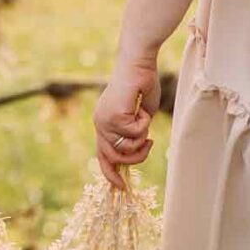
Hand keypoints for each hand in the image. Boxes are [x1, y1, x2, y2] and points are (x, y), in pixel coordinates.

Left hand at [93, 51, 161, 185]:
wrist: (138, 63)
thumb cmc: (142, 84)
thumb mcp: (139, 115)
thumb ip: (136, 132)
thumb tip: (138, 147)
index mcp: (103, 123)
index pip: (102, 155)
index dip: (110, 173)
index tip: (121, 187)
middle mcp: (99, 123)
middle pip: (115, 157)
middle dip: (136, 157)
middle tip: (150, 143)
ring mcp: (104, 120)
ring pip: (126, 148)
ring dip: (142, 137)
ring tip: (145, 118)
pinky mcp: (113, 116)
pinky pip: (135, 133)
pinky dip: (144, 123)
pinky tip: (141, 107)